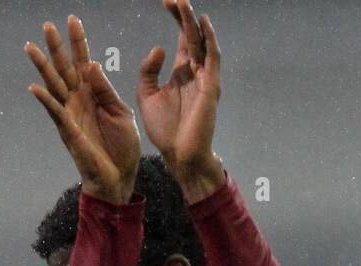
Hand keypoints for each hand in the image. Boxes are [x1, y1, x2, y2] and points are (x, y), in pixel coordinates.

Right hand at [26, 15, 140, 204]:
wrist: (120, 177)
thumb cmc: (123, 147)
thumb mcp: (122, 113)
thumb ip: (107, 90)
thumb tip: (93, 65)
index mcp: (94, 93)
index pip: (84, 61)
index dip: (78, 41)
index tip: (73, 19)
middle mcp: (79, 99)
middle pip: (65, 67)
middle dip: (57, 47)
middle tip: (48, 25)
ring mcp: (71, 114)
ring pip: (54, 85)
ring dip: (43, 67)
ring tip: (31, 47)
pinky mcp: (68, 130)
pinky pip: (55, 112)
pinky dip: (46, 100)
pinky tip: (35, 87)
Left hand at [138, 1, 225, 201]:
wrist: (179, 156)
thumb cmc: (165, 131)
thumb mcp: (147, 95)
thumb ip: (148, 71)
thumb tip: (158, 49)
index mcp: (181, 74)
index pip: (181, 40)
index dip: (175, 20)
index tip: (165, 2)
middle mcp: (195, 73)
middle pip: (192, 37)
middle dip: (183, 16)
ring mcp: (204, 80)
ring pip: (202, 44)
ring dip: (193, 23)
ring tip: (183, 3)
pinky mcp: (211, 88)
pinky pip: (213, 59)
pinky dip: (209, 41)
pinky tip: (203, 24)